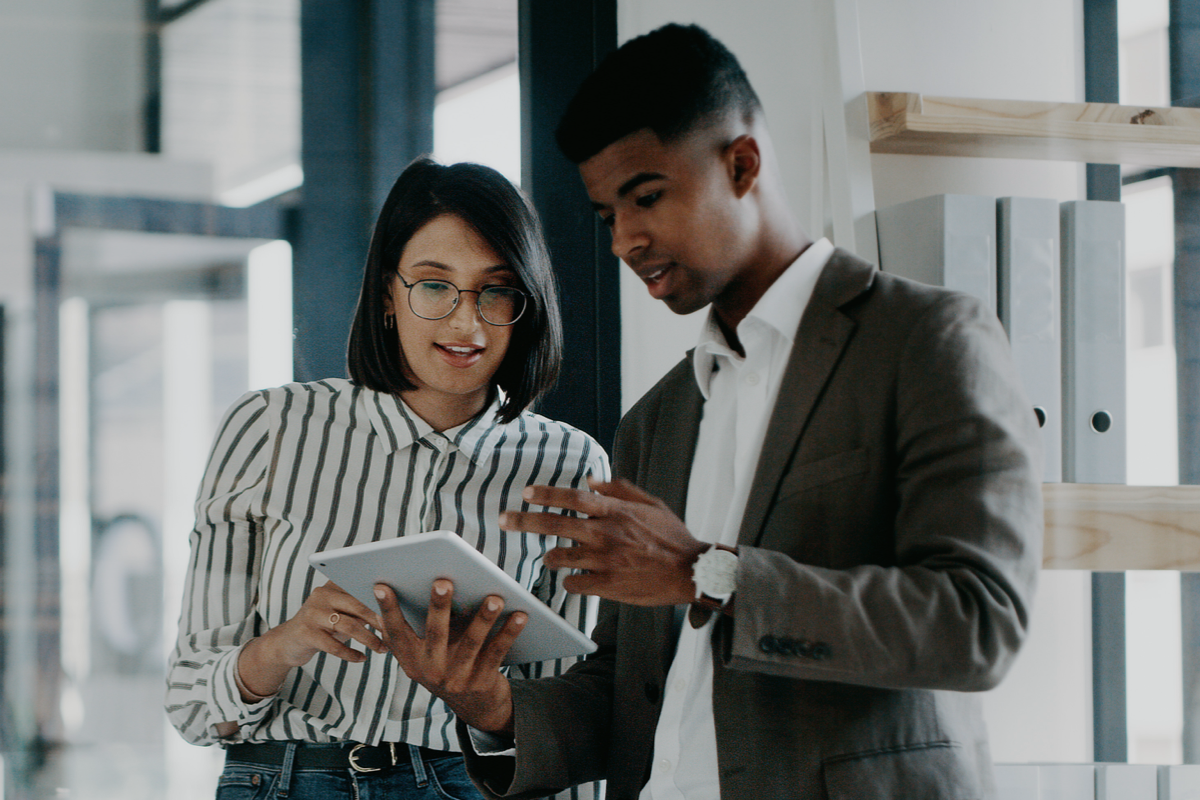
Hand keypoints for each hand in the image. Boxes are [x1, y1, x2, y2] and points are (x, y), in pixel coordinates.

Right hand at [238, 581, 386, 698]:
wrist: (288, 643)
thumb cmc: (323, 626)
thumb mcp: (341, 612)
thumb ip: (360, 607)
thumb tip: (393, 609)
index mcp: (332, 585)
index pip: (360, 587)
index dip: (380, 600)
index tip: (399, 610)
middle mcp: (321, 595)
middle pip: (357, 605)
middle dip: (378, 620)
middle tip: (393, 632)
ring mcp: (312, 613)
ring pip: (347, 626)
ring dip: (369, 639)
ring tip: (382, 649)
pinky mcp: (305, 633)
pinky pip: (333, 645)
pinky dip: (350, 653)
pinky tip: (361, 658)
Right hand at [375, 580, 522, 734]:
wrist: (477, 707)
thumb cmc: (450, 665)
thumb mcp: (429, 654)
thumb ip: (425, 628)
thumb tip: (426, 585)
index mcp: (412, 660)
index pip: (396, 633)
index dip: (388, 610)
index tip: (382, 586)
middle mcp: (431, 671)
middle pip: (435, 633)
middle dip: (439, 606)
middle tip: (443, 582)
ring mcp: (456, 679)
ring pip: (471, 643)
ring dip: (483, 619)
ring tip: (494, 598)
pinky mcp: (482, 682)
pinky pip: (497, 652)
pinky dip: (509, 633)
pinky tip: (520, 615)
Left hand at [499, 477, 706, 605]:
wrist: (691, 572)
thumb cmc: (673, 537)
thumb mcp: (652, 505)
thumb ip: (620, 490)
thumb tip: (592, 481)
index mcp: (616, 511)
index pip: (572, 498)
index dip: (546, 494)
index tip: (526, 494)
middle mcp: (606, 533)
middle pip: (555, 524)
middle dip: (524, 521)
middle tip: (504, 520)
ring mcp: (605, 560)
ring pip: (560, 557)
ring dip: (551, 556)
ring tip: (551, 557)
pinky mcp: (608, 585)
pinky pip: (574, 583)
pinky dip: (571, 581)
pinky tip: (576, 579)